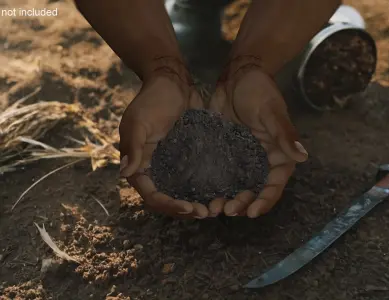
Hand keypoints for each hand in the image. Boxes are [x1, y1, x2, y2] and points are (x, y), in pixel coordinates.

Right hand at [119, 62, 208, 218]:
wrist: (172, 81)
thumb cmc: (153, 98)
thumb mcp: (139, 120)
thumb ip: (133, 146)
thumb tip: (125, 173)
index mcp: (138, 163)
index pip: (151, 194)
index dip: (168, 205)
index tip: (188, 208)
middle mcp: (153, 168)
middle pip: (166, 199)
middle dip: (184, 209)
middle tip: (206, 213)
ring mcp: (171, 164)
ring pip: (180, 193)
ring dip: (195, 203)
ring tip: (214, 208)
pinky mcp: (186, 157)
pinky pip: (193, 179)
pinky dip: (202, 189)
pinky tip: (219, 193)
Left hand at [208, 57, 307, 217]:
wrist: (237, 74)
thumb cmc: (259, 90)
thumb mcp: (271, 111)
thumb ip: (284, 134)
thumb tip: (303, 157)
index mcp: (279, 153)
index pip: (276, 183)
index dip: (267, 199)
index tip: (253, 212)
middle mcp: (262, 159)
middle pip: (256, 189)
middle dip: (244, 202)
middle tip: (228, 210)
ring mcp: (242, 157)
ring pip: (238, 185)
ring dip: (229, 198)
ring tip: (215, 207)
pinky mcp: (225, 152)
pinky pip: (221, 173)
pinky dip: (216, 185)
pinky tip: (203, 194)